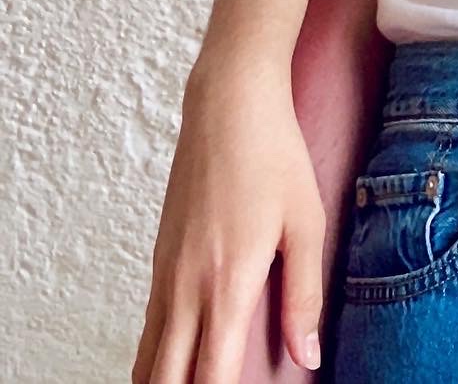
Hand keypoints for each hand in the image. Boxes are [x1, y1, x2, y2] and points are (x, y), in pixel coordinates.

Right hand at [132, 70, 326, 381]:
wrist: (227, 103)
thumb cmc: (274, 157)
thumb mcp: (306, 224)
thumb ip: (304, 296)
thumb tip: (307, 355)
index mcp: (225, 286)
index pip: (210, 379)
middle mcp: (184, 289)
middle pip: (165, 380)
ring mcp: (164, 274)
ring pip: (147, 360)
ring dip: (166, 382)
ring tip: (195, 382)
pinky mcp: (158, 259)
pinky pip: (149, 327)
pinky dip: (157, 356)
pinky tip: (181, 358)